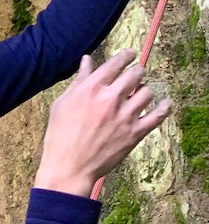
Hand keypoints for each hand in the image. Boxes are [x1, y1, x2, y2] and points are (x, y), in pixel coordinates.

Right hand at [34, 50, 170, 197]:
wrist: (69, 167)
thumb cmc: (59, 136)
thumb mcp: (62, 104)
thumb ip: (79, 80)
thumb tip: (87, 60)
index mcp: (91, 88)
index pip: (117, 62)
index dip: (127, 55)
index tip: (130, 55)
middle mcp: (110, 98)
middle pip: (136, 74)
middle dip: (136, 73)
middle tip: (134, 77)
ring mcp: (124, 116)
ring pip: (147, 92)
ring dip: (144, 91)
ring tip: (139, 96)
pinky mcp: (134, 133)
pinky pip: (157, 116)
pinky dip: (164, 108)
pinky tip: (164, 105)